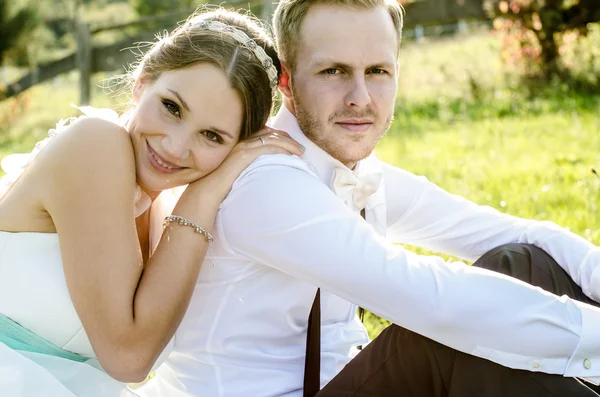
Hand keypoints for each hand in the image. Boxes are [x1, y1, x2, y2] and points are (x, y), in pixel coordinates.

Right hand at [185, 127, 304, 207]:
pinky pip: (265, 148)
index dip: (277, 136)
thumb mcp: (230, 176)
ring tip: (300, 151)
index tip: (289, 143)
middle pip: (268, 133)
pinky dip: (280, 149)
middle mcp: (237, 143)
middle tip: (299, 148)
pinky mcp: (242, 156)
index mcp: (234, 145)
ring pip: (269, 139)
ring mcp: (239, 148)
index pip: (260, 134)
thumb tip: (256, 175)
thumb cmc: (214, 191)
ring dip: (287, 144)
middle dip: (286, 138)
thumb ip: (242, 171)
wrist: (202, 196)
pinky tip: (289, 154)